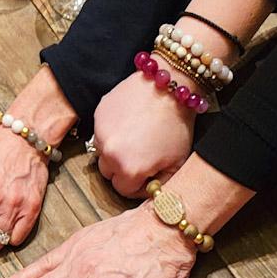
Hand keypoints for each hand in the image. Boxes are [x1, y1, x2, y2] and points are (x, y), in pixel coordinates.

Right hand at [92, 70, 195, 197]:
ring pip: (103, 152)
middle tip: (140, 156)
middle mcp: (110, 154)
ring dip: (115, 150)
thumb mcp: (178, 162)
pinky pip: (102, 131)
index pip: (123, 190)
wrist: (170, 84)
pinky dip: (113, 131)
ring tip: (136, 138)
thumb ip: (161, 184)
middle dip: (123, 169)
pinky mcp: (98, 114)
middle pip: (109, 173)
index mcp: (129, 169)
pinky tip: (130, 123)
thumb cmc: (177, 122)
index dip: (136, 185)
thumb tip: (151, 192)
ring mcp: (101, 132)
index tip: (145, 176)